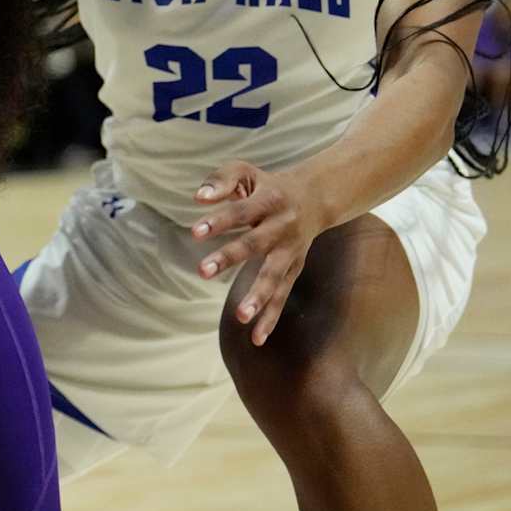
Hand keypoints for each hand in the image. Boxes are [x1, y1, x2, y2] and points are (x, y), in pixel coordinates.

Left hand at [190, 162, 321, 346]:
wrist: (316, 197)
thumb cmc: (268, 185)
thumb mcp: (245, 172)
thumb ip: (221, 180)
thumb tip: (198, 197)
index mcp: (269, 201)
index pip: (240, 211)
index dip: (218, 221)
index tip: (194, 232)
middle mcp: (282, 227)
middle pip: (255, 244)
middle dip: (229, 257)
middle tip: (202, 271)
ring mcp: (290, 251)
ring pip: (274, 276)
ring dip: (258, 296)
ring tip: (240, 316)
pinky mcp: (293, 270)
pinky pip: (282, 296)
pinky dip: (271, 318)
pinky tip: (256, 338)